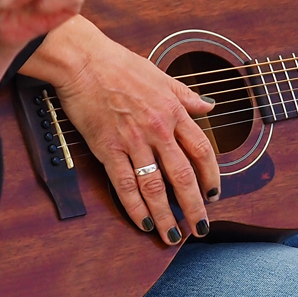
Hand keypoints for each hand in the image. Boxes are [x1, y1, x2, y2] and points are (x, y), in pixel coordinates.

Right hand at [30, 18, 218, 245]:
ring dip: (166, 215)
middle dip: (194, 206)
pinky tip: (143, 223)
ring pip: (155, 186)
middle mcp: (158, 129)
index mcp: (173, 111)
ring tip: (173, 235)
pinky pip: (125, 185)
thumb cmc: (119, 64)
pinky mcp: (108, 149)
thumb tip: (209, 105)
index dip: (211, 176)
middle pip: (183, 176)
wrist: (84, 61)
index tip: (214, 194)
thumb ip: (186, 95)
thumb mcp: (161, 75)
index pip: (202, 151)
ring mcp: (133, 141)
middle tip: (201, 228)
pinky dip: (135, 207)